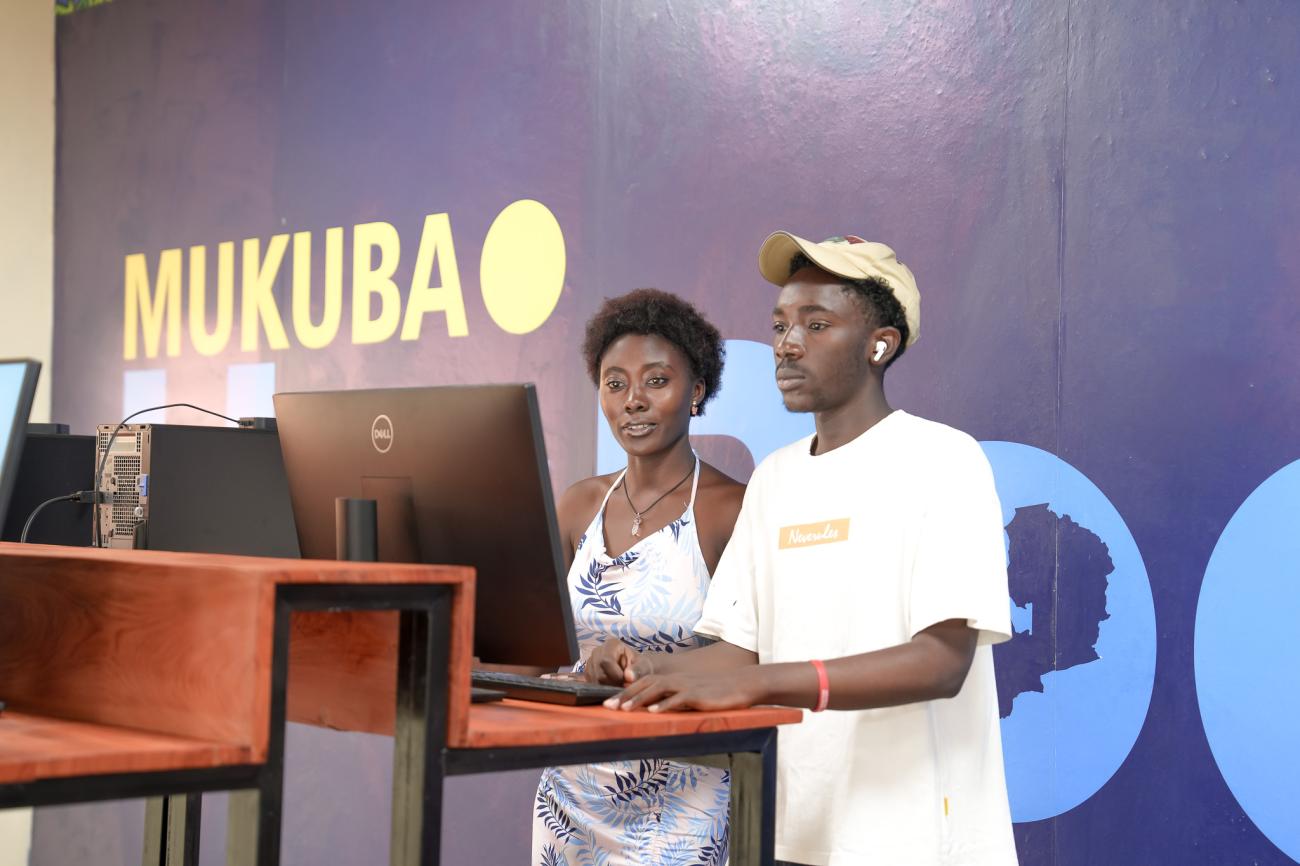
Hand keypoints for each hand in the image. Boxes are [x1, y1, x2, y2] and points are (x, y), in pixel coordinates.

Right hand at [583, 638, 651, 684]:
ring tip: (619, 685)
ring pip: (594, 681)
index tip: (626, 681)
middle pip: (598, 673)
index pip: (606, 661)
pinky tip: (611, 687)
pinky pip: (591, 685)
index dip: (615, 675)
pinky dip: (602, 689)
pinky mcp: (588, 673)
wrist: (638, 671)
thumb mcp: (645, 666)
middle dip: (612, 684)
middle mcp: (598, 651)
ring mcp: (590, 662)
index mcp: (611, 644)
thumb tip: (628, 677)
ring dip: (607, 687)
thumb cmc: (642, 667)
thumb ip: (638, 670)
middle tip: (623, 685)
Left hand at [603, 668, 762, 712]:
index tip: (608, 702)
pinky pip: (678, 699)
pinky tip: (653, 712)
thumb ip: (674, 698)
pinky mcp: (698, 695)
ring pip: (657, 689)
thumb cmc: (715, 692)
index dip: (625, 691)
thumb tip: (656, 709)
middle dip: (624, 695)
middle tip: (607, 706)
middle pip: (645, 684)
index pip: (644, 682)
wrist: (741, 684)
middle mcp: (676, 679)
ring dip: (639, 699)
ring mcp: (686, 686)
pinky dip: (665, 704)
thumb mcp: (691, 693)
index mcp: (673, 679)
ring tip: (623, 710)